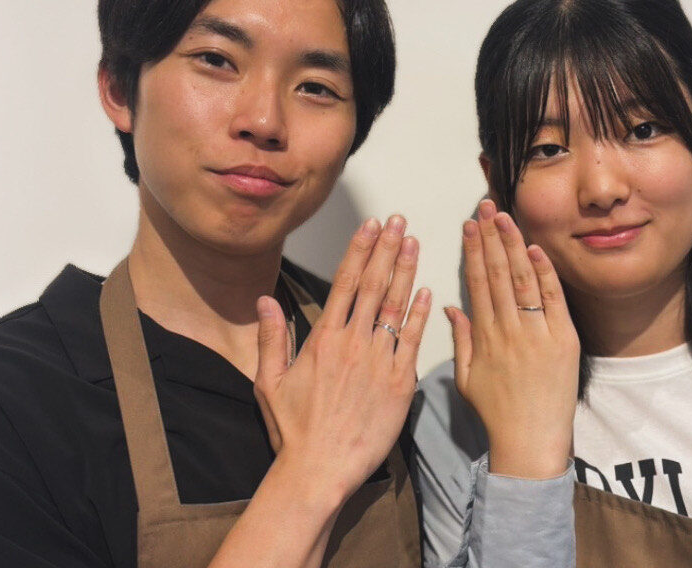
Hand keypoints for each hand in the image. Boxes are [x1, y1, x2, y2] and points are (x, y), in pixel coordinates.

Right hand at [253, 216, 430, 503]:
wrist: (320, 469)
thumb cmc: (294, 431)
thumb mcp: (269, 381)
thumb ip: (272, 337)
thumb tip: (265, 300)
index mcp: (323, 339)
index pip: (345, 283)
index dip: (360, 250)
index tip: (371, 226)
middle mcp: (353, 343)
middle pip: (373, 285)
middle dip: (387, 249)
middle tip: (399, 221)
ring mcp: (379, 362)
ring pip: (395, 306)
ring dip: (406, 271)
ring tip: (414, 242)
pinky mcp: (400, 383)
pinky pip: (412, 341)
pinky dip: (420, 314)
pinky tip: (427, 290)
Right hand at [445, 200, 579, 478]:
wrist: (531, 441)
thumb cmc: (497, 414)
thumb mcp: (467, 379)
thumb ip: (461, 340)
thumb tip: (451, 307)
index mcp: (484, 337)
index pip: (476, 283)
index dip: (472, 251)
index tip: (469, 225)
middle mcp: (508, 329)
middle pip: (497, 273)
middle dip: (491, 237)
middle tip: (486, 207)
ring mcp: (537, 333)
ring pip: (522, 280)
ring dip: (514, 245)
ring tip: (506, 217)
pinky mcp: (563, 340)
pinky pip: (553, 300)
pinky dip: (544, 273)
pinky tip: (535, 248)